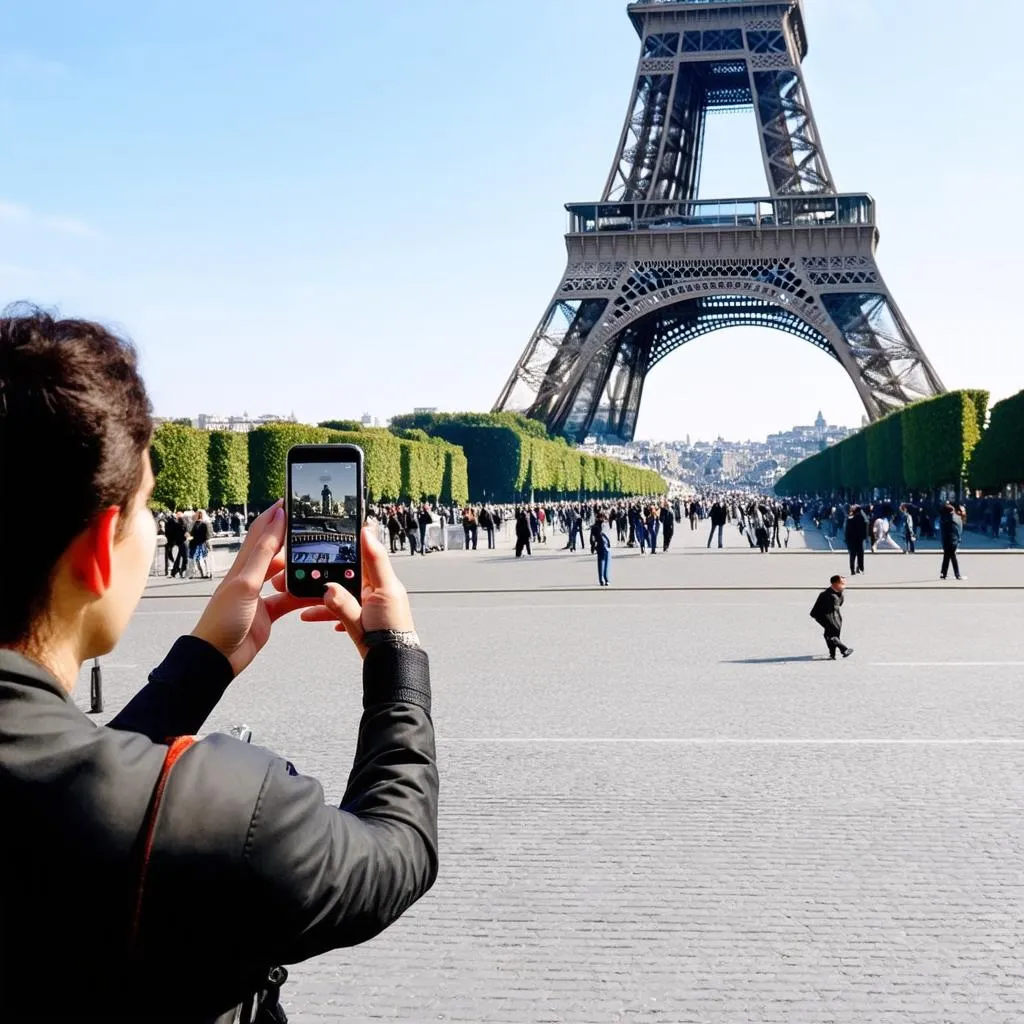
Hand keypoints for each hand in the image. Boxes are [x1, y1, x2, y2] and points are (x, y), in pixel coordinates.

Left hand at [191, 500, 319, 675]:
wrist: (217, 658)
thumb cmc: (222, 621)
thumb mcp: (245, 582)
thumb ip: (264, 552)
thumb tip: (275, 519)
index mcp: (243, 565)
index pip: (261, 531)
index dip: (275, 515)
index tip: (291, 500)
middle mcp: (251, 577)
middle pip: (276, 550)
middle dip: (293, 539)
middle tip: (313, 529)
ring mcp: (260, 595)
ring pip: (285, 574)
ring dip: (300, 567)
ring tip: (317, 560)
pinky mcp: (268, 613)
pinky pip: (290, 599)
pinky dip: (302, 594)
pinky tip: (314, 591)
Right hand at [297, 526, 414, 658]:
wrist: (393, 667)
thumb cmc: (389, 638)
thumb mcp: (363, 618)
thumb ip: (344, 601)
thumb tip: (328, 587)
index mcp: (384, 585)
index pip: (370, 555)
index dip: (361, 540)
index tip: (355, 523)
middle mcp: (379, 592)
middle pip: (350, 575)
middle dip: (329, 575)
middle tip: (311, 570)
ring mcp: (374, 606)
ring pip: (344, 594)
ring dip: (325, 599)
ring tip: (303, 603)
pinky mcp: (368, 619)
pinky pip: (347, 610)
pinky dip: (332, 613)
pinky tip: (315, 617)